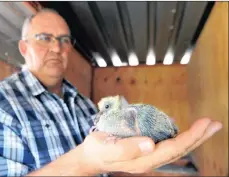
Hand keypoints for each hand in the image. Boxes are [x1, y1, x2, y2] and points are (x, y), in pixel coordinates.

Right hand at [81, 117, 221, 173]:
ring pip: (176, 146)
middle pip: (180, 149)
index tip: (205, 123)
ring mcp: (149, 154)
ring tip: (206, 126)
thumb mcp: (107, 149)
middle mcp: (150, 159)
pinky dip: (180, 135)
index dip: (191, 136)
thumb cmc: (98, 151)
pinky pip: (167, 143)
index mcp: (143, 160)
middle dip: (199, 136)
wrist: (91, 156)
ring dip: (193, 136)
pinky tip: (184, 129)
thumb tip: (150, 143)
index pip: (173, 149)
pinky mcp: (145, 149)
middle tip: (215, 124)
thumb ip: (127, 148)